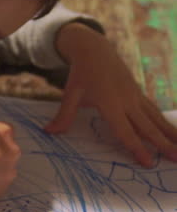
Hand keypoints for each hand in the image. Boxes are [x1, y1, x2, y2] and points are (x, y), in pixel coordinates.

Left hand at [45, 22, 176, 167]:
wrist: (94, 49)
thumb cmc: (80, 74)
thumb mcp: (70, 93)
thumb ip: (64, 115)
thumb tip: (48, 132)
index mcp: (110, 103)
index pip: (125, 130)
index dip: (137, 147)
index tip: (149, 162)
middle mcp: (127, 100)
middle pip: (147, 127)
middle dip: (164, 144)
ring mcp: (135, 95)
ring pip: (156, 118)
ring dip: (171, 133)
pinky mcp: (138, 92)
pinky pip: (154, 110)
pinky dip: (166, 122)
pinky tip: (175, 132)